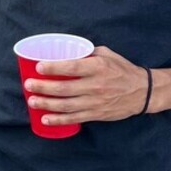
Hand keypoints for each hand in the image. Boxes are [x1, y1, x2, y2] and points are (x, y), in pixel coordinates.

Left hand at [25, 45, 149, 126]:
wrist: (142, 92)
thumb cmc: (122, 70)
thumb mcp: (107, 54)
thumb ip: (87, 53)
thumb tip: (67, 50)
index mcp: (98, 68)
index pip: (72, 68)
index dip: (53, 68)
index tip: (38, 67)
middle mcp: (96, 86)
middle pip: (64, 88)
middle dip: (43, 87)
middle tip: (28, 85)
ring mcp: (95, 102)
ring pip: (66, 105)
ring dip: (47, 104)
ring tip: (32, 101)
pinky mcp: (96, 114)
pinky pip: (74, 118)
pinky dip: (58, 120)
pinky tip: (45, 119)